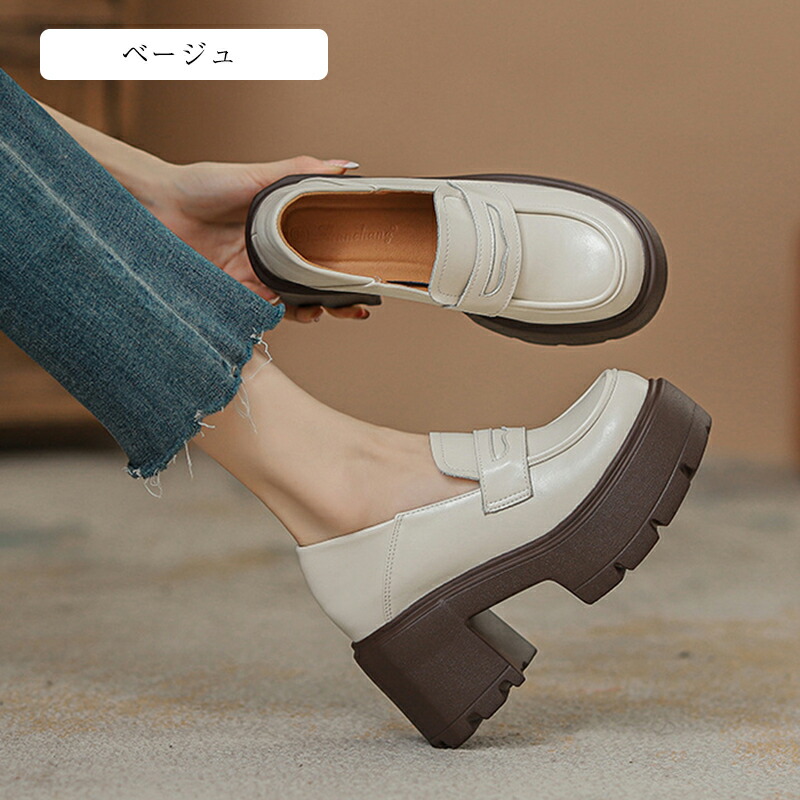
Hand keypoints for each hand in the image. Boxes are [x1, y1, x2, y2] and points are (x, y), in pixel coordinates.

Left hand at [150, 155, 368, 322]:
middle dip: (341, 299)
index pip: (324, 253)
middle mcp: (273, 257)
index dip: (348, 267)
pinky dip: (282, 318)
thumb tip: (346, 165)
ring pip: (295, 303)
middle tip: (360, 306)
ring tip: (331, 310)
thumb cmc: (202, 184)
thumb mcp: (255, 175)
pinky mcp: (234, 295)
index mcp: (284, 230)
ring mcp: (255, 278)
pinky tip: (298, 313)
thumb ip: (299, 171)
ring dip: (317, 311)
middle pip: (316, 285)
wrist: (156, 205)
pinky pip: (263, 314)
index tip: (371, 274)